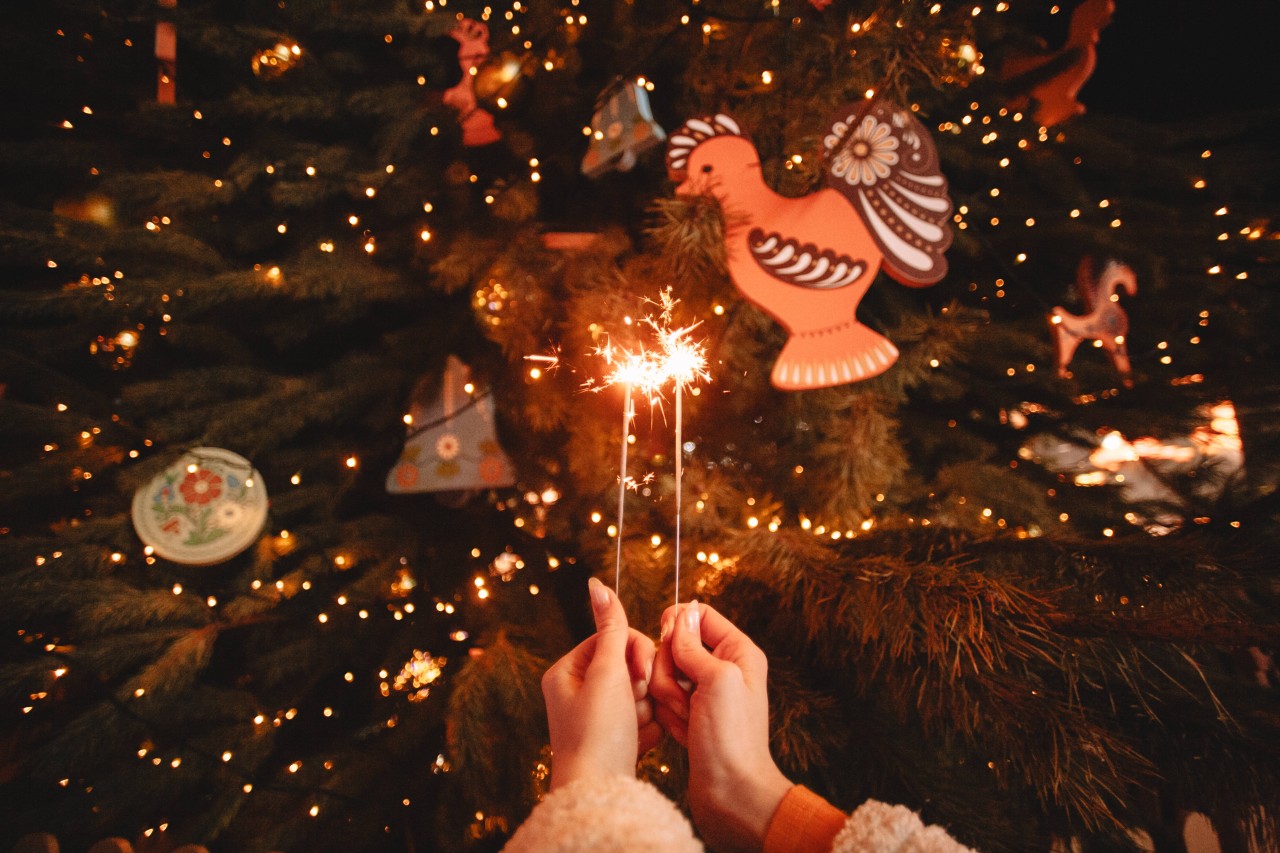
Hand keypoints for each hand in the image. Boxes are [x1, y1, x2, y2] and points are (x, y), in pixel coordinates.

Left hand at [541, 577, 660, 789]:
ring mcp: (598, 717)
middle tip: (636, 701)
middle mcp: (578, 693)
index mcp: (566, 672)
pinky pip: (644, 718)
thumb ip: (611, 627)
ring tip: (636, 726)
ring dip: (646, 706)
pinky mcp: (616, 739)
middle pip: (628, 665)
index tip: (639, 673)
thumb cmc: (598, 732)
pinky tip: (641, 741)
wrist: (601, 792)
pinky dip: (649, 727)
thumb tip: (597, 583)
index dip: (634, 650)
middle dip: (640, 683)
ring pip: (640, 692)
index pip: (611, 638)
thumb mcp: (606, 672)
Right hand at [650, 602, 791, 852]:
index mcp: (737, 652)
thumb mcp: (717, 680)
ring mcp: (704, 693)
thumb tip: (681, 614)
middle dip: (670, 670)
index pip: (699, 615)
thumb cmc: (732, 738)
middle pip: (674, 645)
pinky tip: (683, 732)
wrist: (731, 792)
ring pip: (663, 673)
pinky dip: (667, 715)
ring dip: (667, 697)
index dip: (676, 623)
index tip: (664, 639)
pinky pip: (661, 700)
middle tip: (686, 697)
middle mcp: (722, 668)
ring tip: (685, 718)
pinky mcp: (689, 714)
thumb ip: (694, 645)